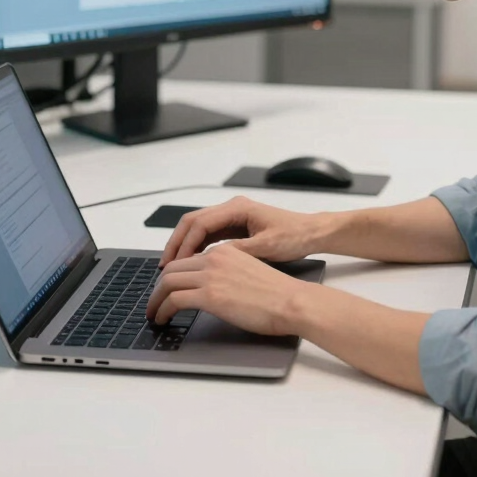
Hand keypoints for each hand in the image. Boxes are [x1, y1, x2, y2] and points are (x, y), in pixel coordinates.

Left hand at [147, 244, 307, 334]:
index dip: (172, 276)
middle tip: (154, 303)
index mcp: (225, 251)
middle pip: (172, 269)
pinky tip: (163, 319)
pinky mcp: (210, 295)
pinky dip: (162, 309)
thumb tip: (213, 289)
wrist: (291, 301)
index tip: (166, 289)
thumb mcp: (248, 272)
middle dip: (158, 288)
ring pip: (168, 283)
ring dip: (156, 300)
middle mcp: (214, 258)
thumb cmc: (278, 294)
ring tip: (154, 314)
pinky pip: (174, 300)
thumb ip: (228, 274)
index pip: (187, 259)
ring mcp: (211, 275)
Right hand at [159, 196, 325, 266]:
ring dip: (184, 246)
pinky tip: (190, 263)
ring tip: (172, 267)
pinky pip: (208, 235)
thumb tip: (211, 259)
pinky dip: (196, 248)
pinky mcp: (235, 227)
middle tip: (164, 266)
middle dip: (176, 243)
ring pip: (198, 228)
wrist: (311, 233)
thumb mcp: (265, 247)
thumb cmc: (294, 236)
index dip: (184, 244)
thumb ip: (237, 251)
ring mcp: (232, 217)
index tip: (173, 263)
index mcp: (237, 208)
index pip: (199, 223)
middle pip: (192, 222)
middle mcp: (231, 208)